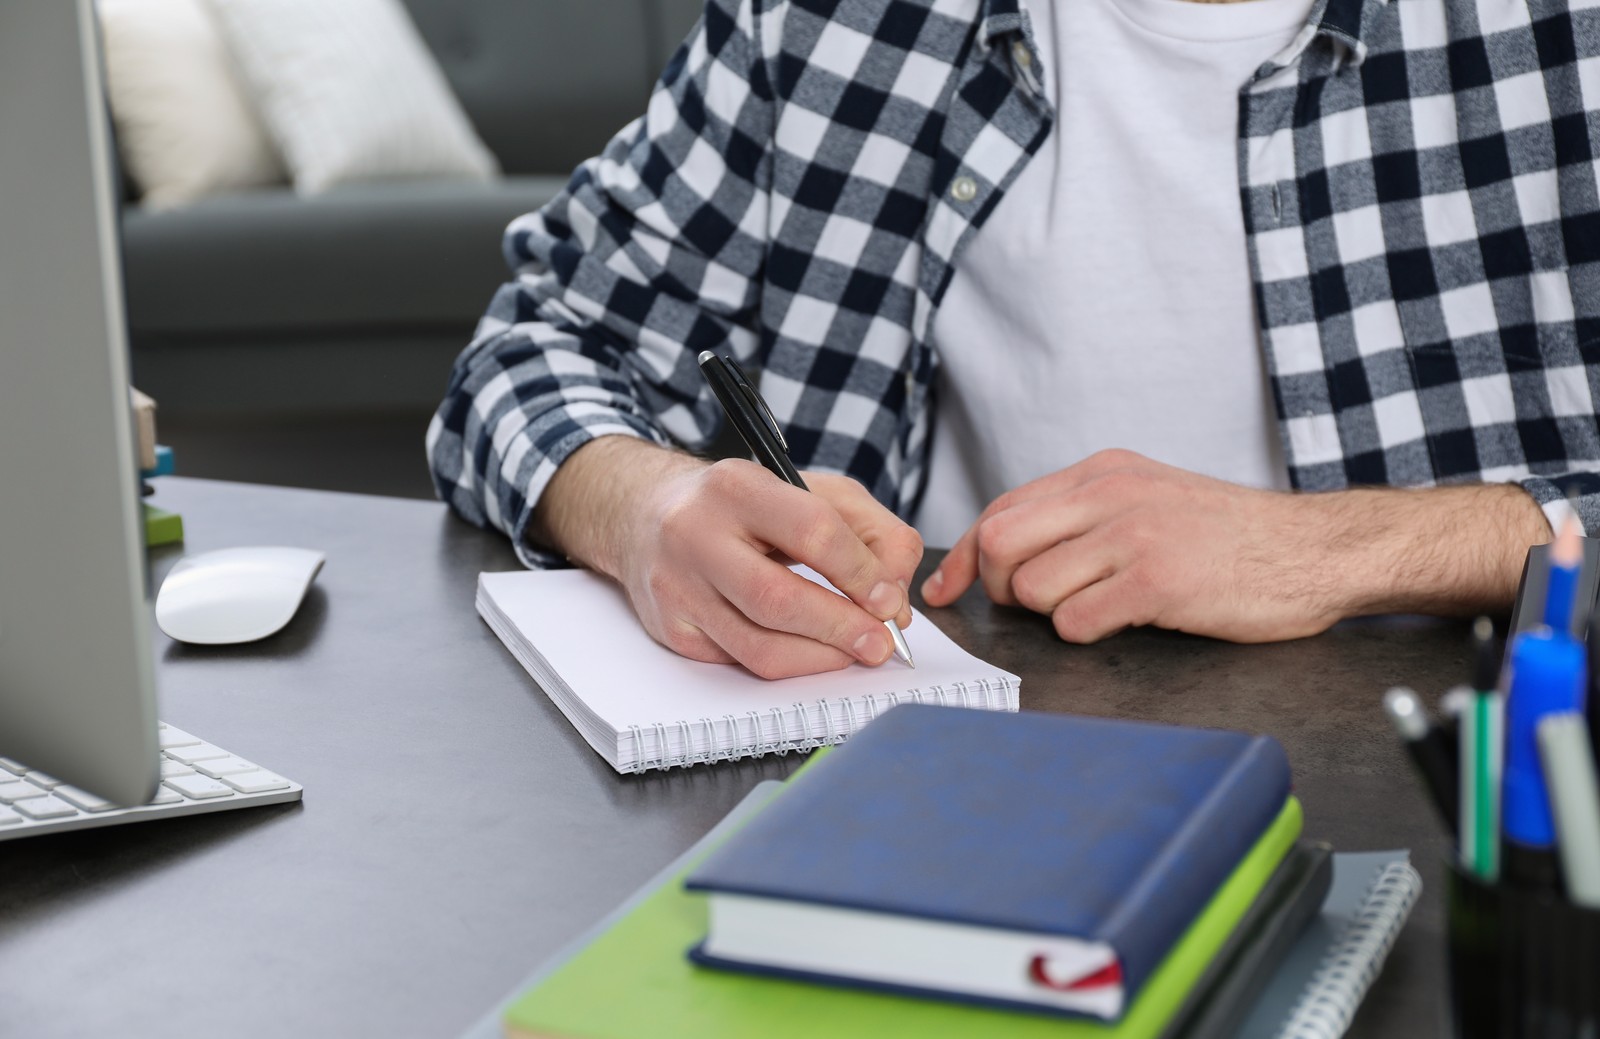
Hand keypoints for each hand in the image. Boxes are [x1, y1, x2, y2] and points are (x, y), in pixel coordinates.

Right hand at [534, 438, 921, 677]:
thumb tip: (896, 601)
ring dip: (819, 657)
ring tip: (853, 652)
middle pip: (779, 598)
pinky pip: (739, 663)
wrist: (647, 514)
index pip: (813, 532)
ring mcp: (677, 587)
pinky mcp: (672, 629)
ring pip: (758, 646)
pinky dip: (788, 664)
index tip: (890, 600)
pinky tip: (810, 651)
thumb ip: (873, 534)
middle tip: (881, 644)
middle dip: (842, 628)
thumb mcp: (813, 491)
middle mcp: (695, 535)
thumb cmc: (743, 505)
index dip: (862, 573)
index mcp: (736, 486)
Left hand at [919, 449, 1549, 642]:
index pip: (1001, 508)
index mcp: (1103, 473)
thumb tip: (1005, 552)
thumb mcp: (1149, 499)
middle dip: (1001, 587)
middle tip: (1036, 606)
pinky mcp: (1158, 581)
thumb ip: (1082, 517)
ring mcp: (1134, 535)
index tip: (947, 587)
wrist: (1316, 549)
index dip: (965, 555)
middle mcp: (1110, 495)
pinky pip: (1076, 620)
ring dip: (1049, 614)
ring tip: (1096, 609)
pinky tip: (1121, 621)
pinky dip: (1084, 632)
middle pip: (1001, 542)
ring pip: (1032, 587)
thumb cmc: (1230, 537)